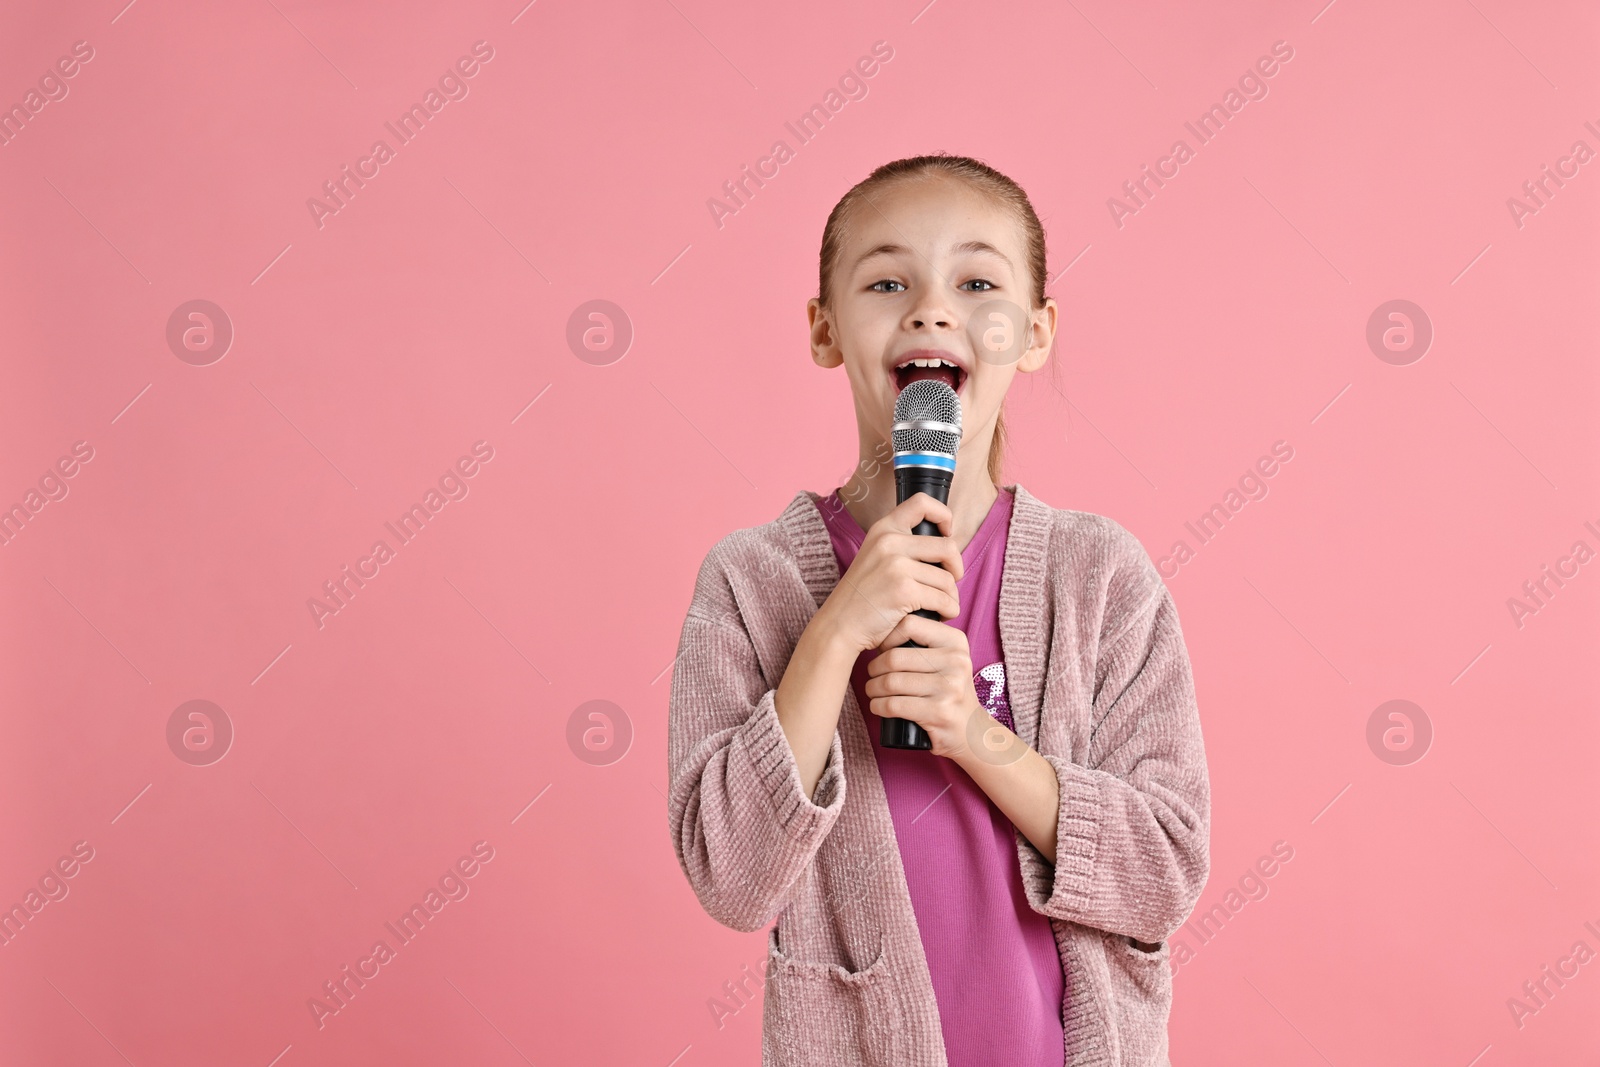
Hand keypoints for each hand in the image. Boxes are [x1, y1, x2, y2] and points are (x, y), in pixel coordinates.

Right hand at [816, 493, 963, 654]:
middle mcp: (889, 542)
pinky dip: (947, 610)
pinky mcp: (903, 590)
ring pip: (948, 579)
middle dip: (956, 568)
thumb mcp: (876, 558)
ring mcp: (896, 565)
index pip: (922, 502)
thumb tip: (946, 546)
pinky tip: (939, 615)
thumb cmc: (863, 597)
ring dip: (950, 596)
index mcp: (884, 529)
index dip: (943, 515)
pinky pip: (943, 599)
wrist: (839, 625)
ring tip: (940, 606)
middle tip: (948, 585)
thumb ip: (903, 547)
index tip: (947, 533)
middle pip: (948, 547)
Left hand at [863, 613, 990, 760]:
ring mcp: (948, 687)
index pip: (909, 625)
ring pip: (891, 682)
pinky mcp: (939, 712)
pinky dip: (878, 706)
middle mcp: (955, 661)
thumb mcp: (948, 659)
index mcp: (956, 641)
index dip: (887, 637)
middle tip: (873, 675)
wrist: (972, 731)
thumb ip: (927, 640)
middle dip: (874, 668)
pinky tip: (877, 706)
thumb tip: (885, 625)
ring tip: (873, 691)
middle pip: (894, 656)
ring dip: (873, 688)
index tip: (883, 650)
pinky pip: (894, 705)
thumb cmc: (950, 690)